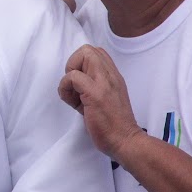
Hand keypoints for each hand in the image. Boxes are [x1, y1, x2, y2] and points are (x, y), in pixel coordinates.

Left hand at [58, 44, 143, 161]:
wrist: (126, 142)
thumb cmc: (113, 125)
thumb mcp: (105, 98)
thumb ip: (93, 86)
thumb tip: (73, 81)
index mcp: (113, 76)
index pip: (96, 52)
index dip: (81, 63)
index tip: (80, 84)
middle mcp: (111, 75)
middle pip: (87, 49)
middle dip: (73, 64)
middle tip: (74, 86)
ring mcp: (105, 83)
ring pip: (82, 55)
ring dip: (69, 76)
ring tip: (74, 96)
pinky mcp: (96, 94)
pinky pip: (72, 77)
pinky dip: (65, 88)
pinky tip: (72, 103)